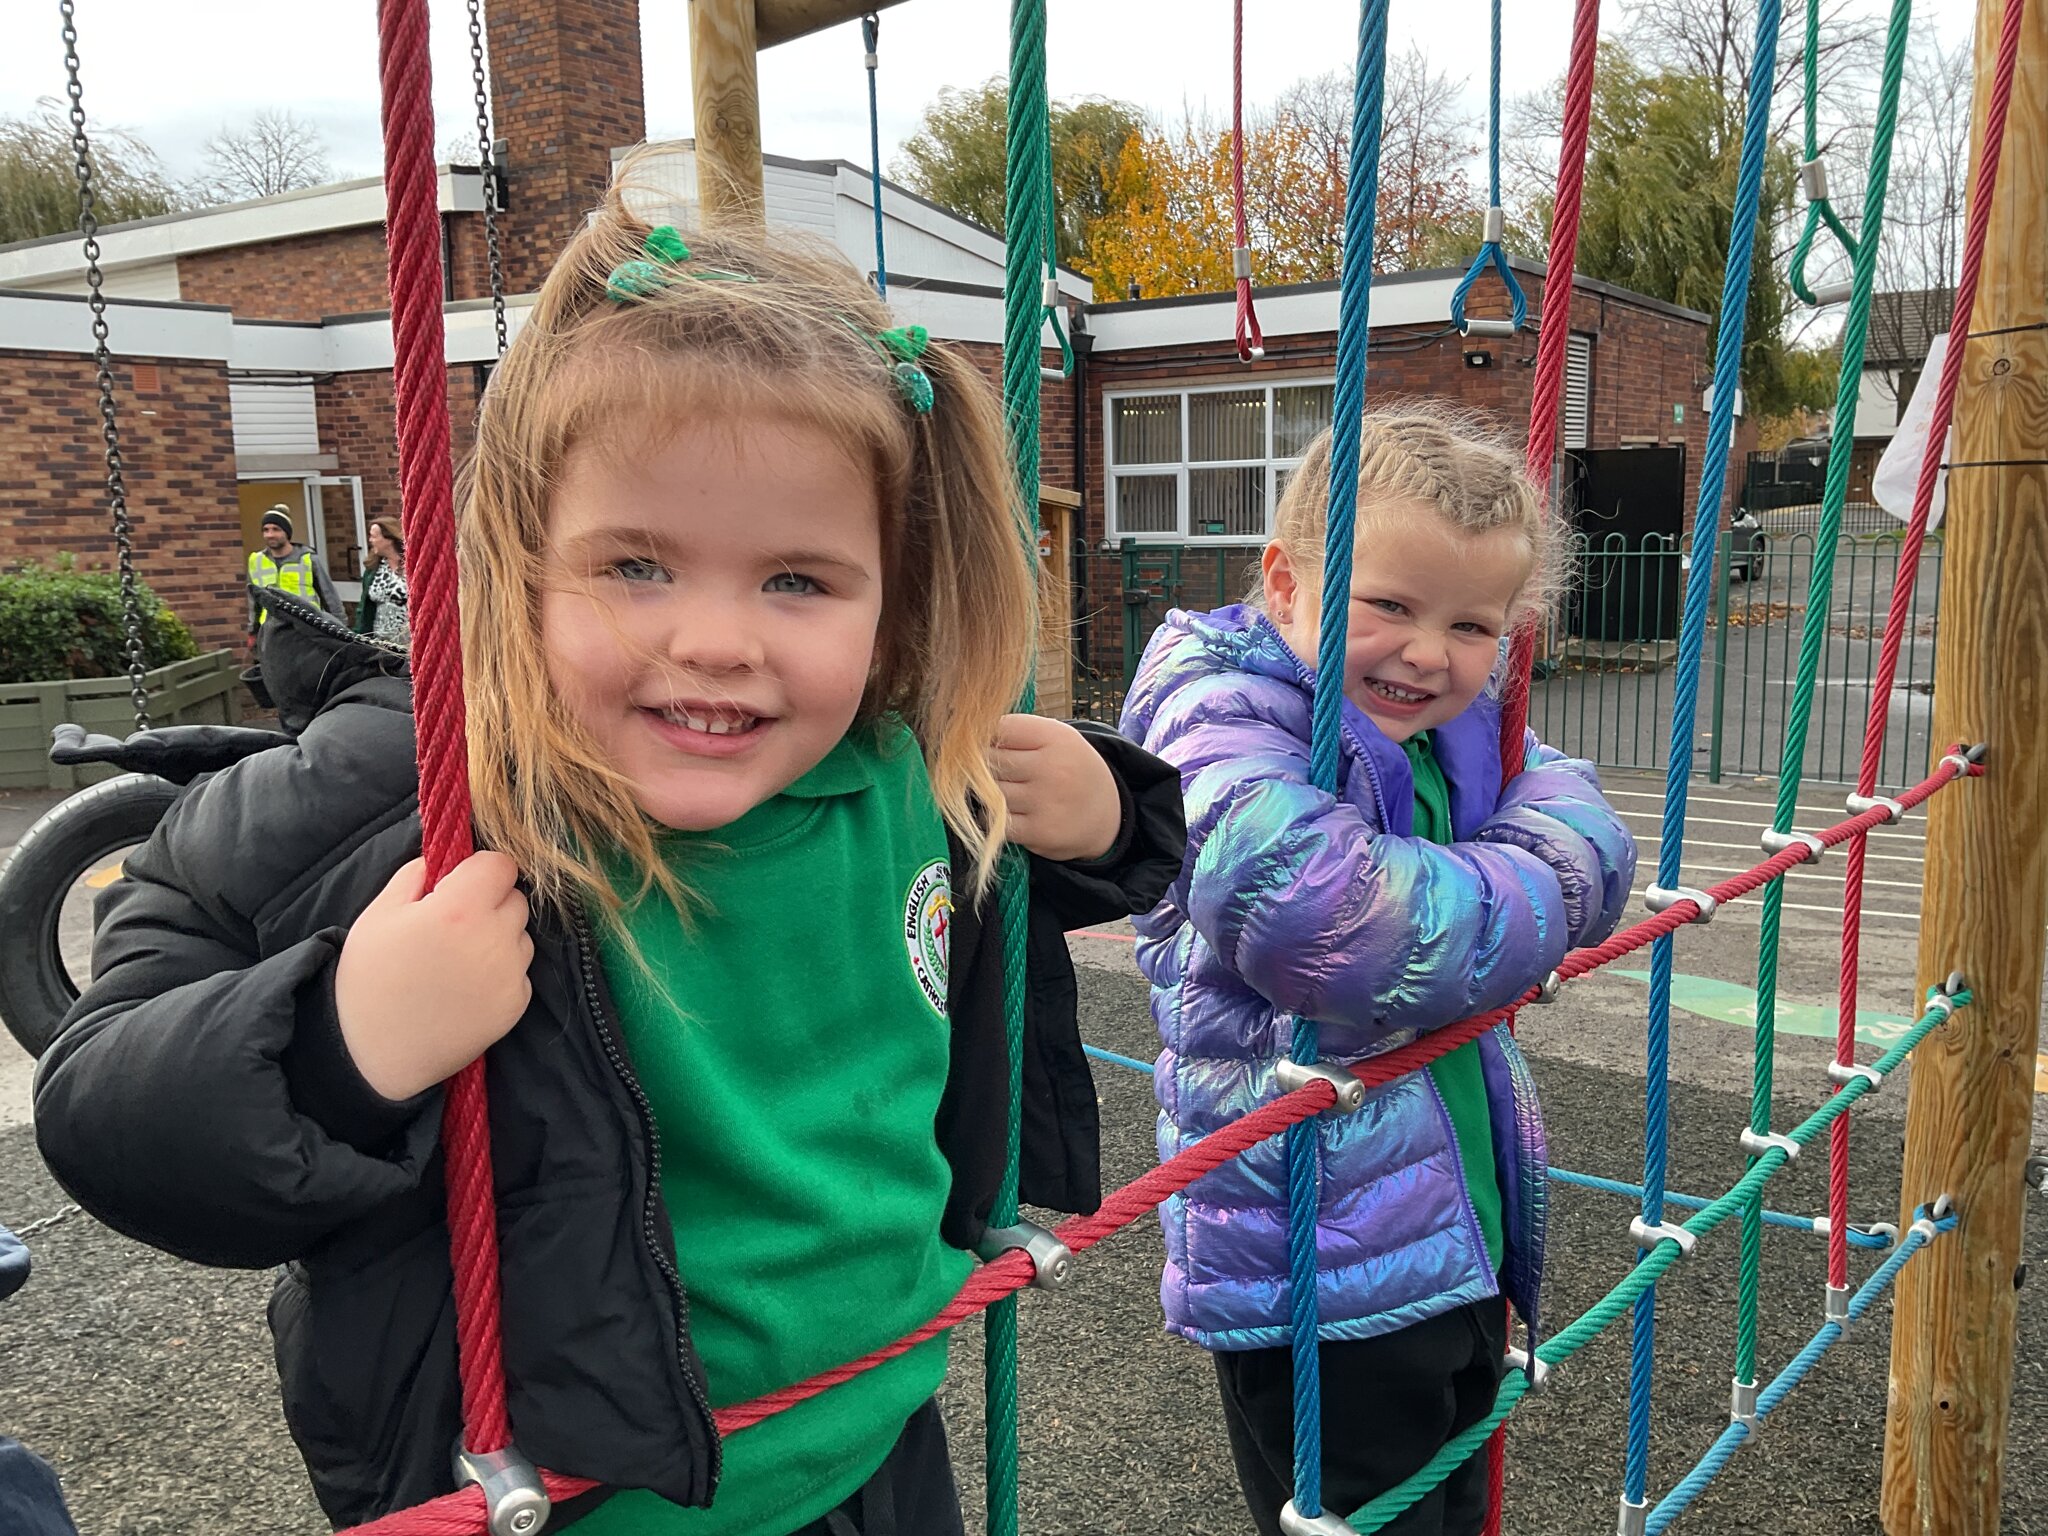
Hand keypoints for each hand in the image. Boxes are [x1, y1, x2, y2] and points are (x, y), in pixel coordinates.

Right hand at [333, 853, 533, 1100]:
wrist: (373, 1054)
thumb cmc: (370, 980)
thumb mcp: (379, 915)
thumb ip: (416, 875)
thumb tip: (444, 858)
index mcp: (459, 909)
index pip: (502, 864)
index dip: (482, 870)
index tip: (462, 884)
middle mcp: (494, 938)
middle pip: (516, 899)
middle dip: (491, 903)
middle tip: (454, 924)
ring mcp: (510, 974)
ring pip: (521, 935)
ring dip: (499, 937)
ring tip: (457, 959)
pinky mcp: (517, 1005)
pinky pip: (520, 971)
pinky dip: (502, 972)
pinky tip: (466, 986)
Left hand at [993, 714, 1121, 861]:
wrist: (1106, 818)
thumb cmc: (1070, 771)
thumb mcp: (1057, 740)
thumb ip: (1018, 733)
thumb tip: (965, 733)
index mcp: (1056, 737)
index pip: (1000, 727)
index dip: (985, 735)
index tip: (985, 743)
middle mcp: (1052, 767)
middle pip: (989, 759)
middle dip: (983, 764)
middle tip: (993, 770)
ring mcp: (1044, 801)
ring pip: (989, 790)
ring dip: (988, 793)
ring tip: (1009, 792)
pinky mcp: (1038, 831)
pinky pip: (994, 820)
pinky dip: (994, 818)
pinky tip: (1009, 812)